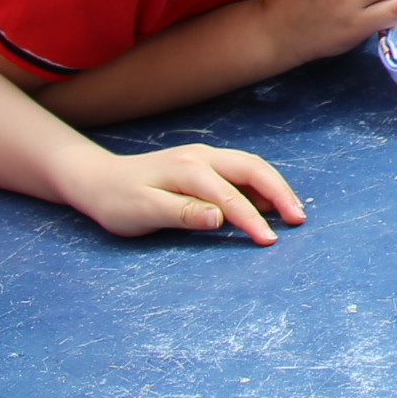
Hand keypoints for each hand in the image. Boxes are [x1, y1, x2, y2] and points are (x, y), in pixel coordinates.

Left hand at [63, 144, 307, 246]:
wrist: (97, 180)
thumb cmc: (117, 200)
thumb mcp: (143, 212)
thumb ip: (182, 213)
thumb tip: (220, 217)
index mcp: (188, 168)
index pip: (230, 195)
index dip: (252, 219)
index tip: (269, 241)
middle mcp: (202, 156)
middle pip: (253, 168)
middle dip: (280, 192)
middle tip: (298, 219)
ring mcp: (204, 157)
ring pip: (251, 166)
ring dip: (274, 186)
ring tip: (292, 211)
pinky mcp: (203, 164)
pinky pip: (241, 170)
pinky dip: (260, 185)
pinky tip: (268, 202)